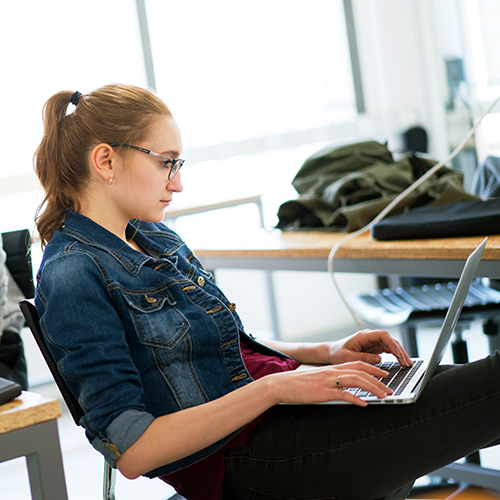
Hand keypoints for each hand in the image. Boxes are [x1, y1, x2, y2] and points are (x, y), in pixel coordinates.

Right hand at [269, 361, 391, 406]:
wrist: (281, 384)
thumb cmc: (298, 383)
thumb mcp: (318, 378)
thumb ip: (331, 380)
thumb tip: (344, 388)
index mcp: (332, 368)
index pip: (357, 364)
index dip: (373, 368)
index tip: (384, 374)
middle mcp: (332, 371)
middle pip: (360, 371)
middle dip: (378, 379)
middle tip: (390, 388)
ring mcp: (328, 381)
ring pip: (356, 380)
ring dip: (372, 388)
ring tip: (383, 396)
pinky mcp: (323, 392)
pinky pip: (343, 394)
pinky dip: (355, 398)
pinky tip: (363, 404)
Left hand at [327, 329, 411, 366]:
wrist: (331, 352)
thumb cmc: (337, 353)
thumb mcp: (348, 357)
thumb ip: (363, 358)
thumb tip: (378, 359)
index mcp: (363, 336)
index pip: (382, 335)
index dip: (392, 343)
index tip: (398, 353)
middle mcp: (369, 337)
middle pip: (389, 340)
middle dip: (399, 350)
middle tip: (407, 362)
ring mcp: (372, 342)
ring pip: (390, 345)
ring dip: (399, 353)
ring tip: (407, 364)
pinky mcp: (373, 347)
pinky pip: (387, 349)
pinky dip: (395, 355)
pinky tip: (401, 362)